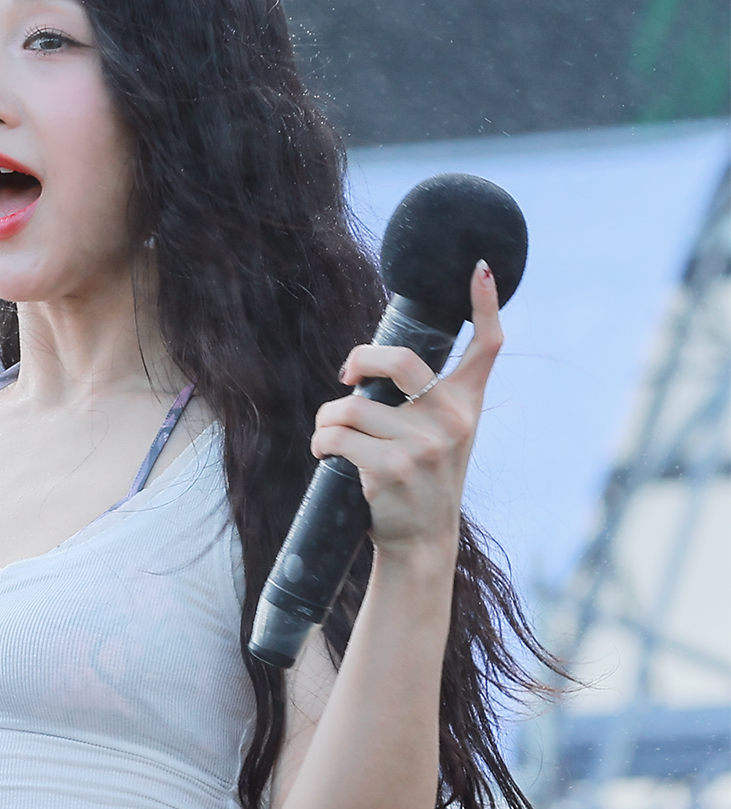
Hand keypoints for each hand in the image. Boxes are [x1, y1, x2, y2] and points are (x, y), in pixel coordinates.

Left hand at [310, 261, 501, 561]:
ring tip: (330, 438)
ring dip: (328, 420)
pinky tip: (325, 454)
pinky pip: (336, 436)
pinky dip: (321, 442)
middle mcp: (453, 419)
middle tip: (347, 377)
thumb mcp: (441, 438)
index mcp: (467, 405)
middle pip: (398, 360)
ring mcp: (424, 444)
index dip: (485, 304)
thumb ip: (426, 401)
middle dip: (360, 360)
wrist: (421, 542)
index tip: (479, 267)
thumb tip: (368, 366)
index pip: (487, 346)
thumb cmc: (421, 483)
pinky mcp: (392, 467)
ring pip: (351, 407)